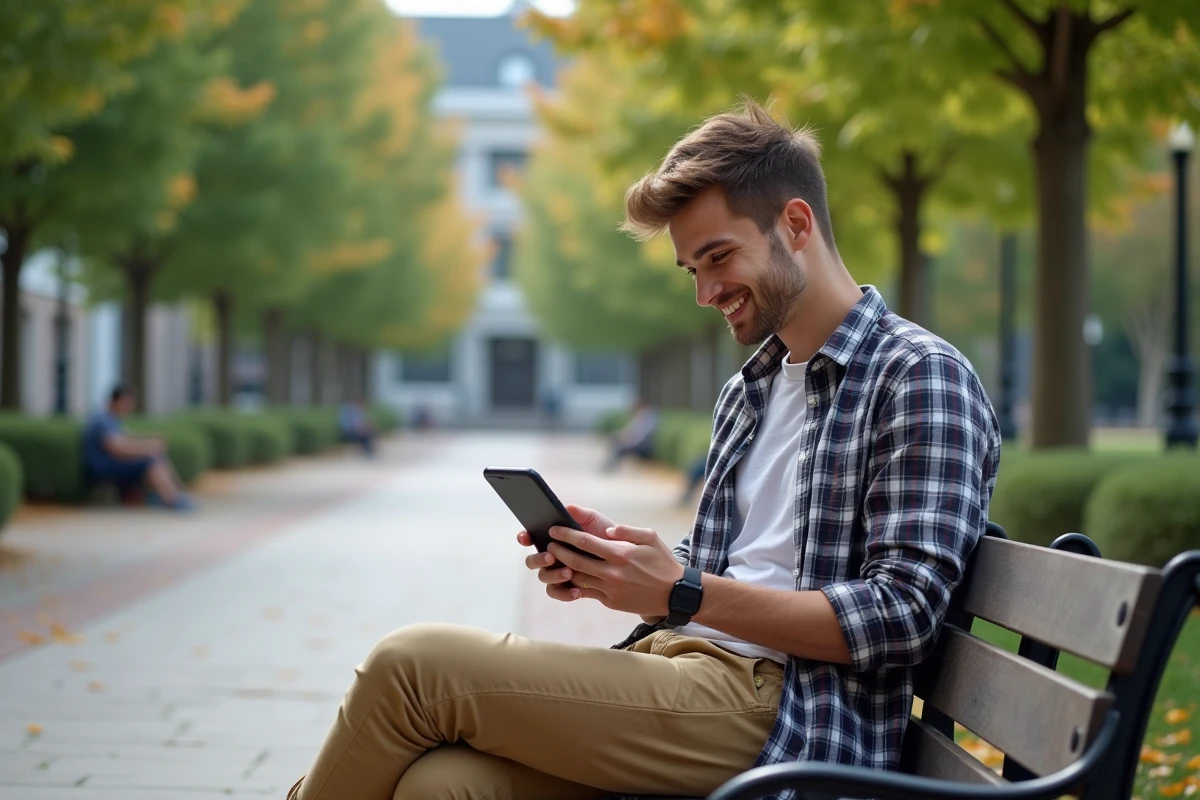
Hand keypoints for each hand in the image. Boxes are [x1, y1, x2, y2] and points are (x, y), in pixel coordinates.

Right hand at [518, 505, 620, 598]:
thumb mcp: (595, 522)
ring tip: (569, 572)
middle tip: (551, 556)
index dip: (524, 537)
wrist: (623, 558)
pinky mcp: (566, 587)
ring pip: (544, 577)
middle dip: (538, 559)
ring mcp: (556, 573)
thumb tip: (568, 508)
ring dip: (553, 575)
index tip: (526, 537)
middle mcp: (550, 556)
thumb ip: (581, 515)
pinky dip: (564, 593)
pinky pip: (557, 593)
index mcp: (552, 539)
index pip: (531, 537)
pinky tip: (576, 591)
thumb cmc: (604, 535)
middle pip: (532, 561)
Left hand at [546, 523, 683, 616]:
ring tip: (553, 560)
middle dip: (558, 551)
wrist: (675, 593)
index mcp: (620, 554)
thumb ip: (627, 531)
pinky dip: (574, 584)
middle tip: (548, 544)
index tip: (554, 530)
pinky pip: (587, 592)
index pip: (585, 542)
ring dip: (562, 569)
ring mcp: (610, 589)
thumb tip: (606, 531)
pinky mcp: (611, 601)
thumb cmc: (662, 562)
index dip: (566, 535)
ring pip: (578, 578)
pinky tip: (568, 576)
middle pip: (575, 561)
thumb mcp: (650, 538)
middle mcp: (612, 572)